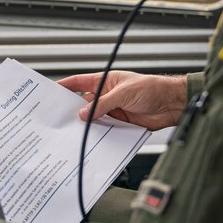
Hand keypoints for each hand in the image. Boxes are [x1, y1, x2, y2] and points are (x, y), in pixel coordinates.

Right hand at [58, 72, 185, 130]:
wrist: (171, 104)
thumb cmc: (152, 89)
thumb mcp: (124, 93)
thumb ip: (103, 104)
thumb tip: (84, 114)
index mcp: (106, 82)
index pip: (80, 83)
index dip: (65, 86)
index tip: (50, 92)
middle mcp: (107, 96)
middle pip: (84, 104)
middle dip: (72, 111)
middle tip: (57, 119)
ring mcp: (113, 111)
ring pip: (93, 119)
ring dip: (86, 126)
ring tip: (71, 134)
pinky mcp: (120, 124)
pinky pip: (105, 130)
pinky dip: (98, 135)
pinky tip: (90, 141)